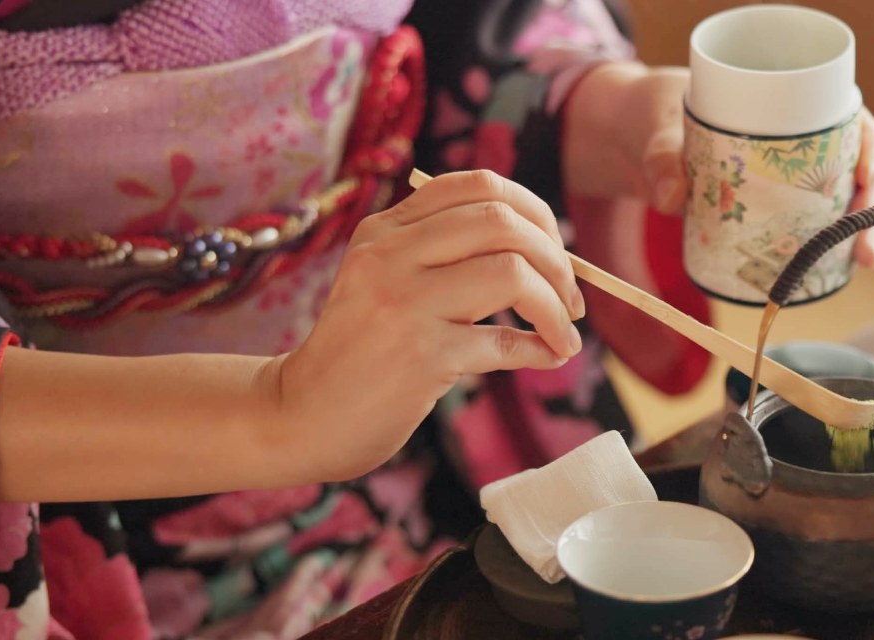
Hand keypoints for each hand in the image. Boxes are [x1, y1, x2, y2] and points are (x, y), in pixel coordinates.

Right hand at [271, 171, 585, 478]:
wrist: (302, 415)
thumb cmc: (362, 352)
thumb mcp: (385, 282)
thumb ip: (444, 256)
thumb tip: (545, 251)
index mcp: (384, 229)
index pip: (478, 186)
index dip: (535, 213)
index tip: (555, 252)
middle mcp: (390, 255)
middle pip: (502, 222)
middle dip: (556, 259)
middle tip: (572, 299)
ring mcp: (403, 303)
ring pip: (511, 272)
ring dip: (556, 307)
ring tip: (564, 334)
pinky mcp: (420, 356)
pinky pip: (504, 342)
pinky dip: (541, 348)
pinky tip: (548, 356)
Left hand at [565, 63, 873, 266]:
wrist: (636, 139)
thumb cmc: (657, 118)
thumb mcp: (659, 130)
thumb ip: (661, 160)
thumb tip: (670, 197)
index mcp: (788, 106)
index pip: (850, 121)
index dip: (871, 145)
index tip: (867, 169)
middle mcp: (801, 144)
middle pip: (858, 169)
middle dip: (873, 205)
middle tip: (866, 243)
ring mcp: (790, 179)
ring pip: (844, 202)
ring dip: (861, 232)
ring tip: (861, 261)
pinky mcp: (773, 210)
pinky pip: (813, 226)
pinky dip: (830, 247)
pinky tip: (838, 270)